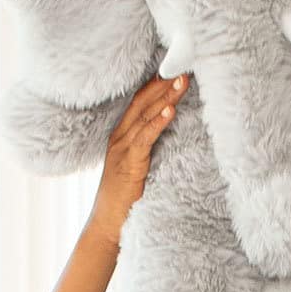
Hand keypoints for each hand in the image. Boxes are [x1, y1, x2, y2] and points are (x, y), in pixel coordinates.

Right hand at [87, 73, 189, 245]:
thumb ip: (148, 148)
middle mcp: (119, 138)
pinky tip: (170, 111)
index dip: (156, 85)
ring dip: (165, 98)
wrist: (107, 223)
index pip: (139, 103)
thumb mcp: (138, 167)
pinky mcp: (129, 164)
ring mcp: (122, 150)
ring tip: (181, 83)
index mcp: (122, 136)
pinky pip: (144, 139)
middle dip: (163, 85)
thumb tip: (169, 135)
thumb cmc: (125, 198)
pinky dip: (157, 123)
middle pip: (142, 103)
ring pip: (145, 117)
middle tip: (183, 67)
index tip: (174, 70)